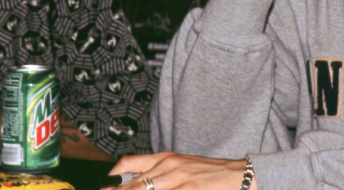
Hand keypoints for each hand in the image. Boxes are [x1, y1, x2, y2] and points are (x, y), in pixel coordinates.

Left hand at [111, 152, 249, 189]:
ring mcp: (178, 178)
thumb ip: (158, 172)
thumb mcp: (181, 167)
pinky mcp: (189, 189)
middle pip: (132, 184)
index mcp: (165, 157)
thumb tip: (134, 182)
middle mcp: (168, 165)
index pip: (127, 163)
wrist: (240, 174)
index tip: (103, 188)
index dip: (110, 179)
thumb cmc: (210, 173)